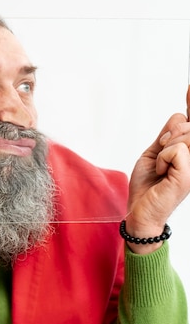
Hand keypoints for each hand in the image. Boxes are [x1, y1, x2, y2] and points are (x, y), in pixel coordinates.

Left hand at [126, 87, 189, 253]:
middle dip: (169, 134)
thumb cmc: (148, 186)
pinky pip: (175, 149)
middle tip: (161, 154)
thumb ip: (169, 133)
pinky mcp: (189, 175)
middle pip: (187, 123)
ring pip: (183, 133)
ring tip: (161, 166)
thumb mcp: (156, 152)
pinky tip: (161, 173)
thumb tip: (182, 113)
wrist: (139, 210)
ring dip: (164, 147)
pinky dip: (161, 158)